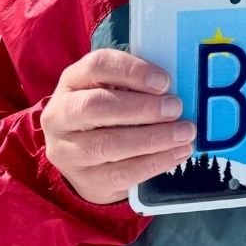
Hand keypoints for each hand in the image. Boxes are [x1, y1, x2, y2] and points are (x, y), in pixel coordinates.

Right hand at [41, 49, 194, 204]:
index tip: (164, 81)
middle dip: (141, 107)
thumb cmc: (113, 111)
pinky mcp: (84, 180)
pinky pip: (120, 174)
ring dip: (153, 138)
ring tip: (185, 132)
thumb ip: (141, 83)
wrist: (88, 158)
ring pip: (107, 145)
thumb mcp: (120, 89)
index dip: (132, 71)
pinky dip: (155, 162)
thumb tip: (178, 86)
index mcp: (73, 81)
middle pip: (95, 106)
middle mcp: (60, 115)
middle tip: (175, 108)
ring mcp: (67, 151)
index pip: (96, 66)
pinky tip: (179, 152)